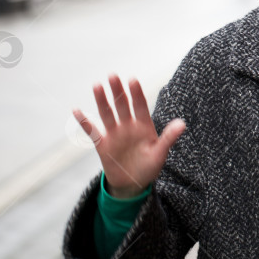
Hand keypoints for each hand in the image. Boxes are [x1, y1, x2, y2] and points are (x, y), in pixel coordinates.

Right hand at [73, 74, 185, 198]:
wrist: (133, 184)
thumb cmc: (150, 167)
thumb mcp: (160, 153)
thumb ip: (169, 138)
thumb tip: (182, 124)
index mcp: (144, 125)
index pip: (140, 105)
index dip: (136, 93)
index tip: (132, 79)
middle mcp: (128, 126)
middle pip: (122, 105)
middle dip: (118, 91)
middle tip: (112, 75)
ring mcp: (114, 134)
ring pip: (107, 113)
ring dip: (102, 100)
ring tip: (97, 85)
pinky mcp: (102, 144)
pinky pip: (92, 131)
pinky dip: (84, 122)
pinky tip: (76, 110)